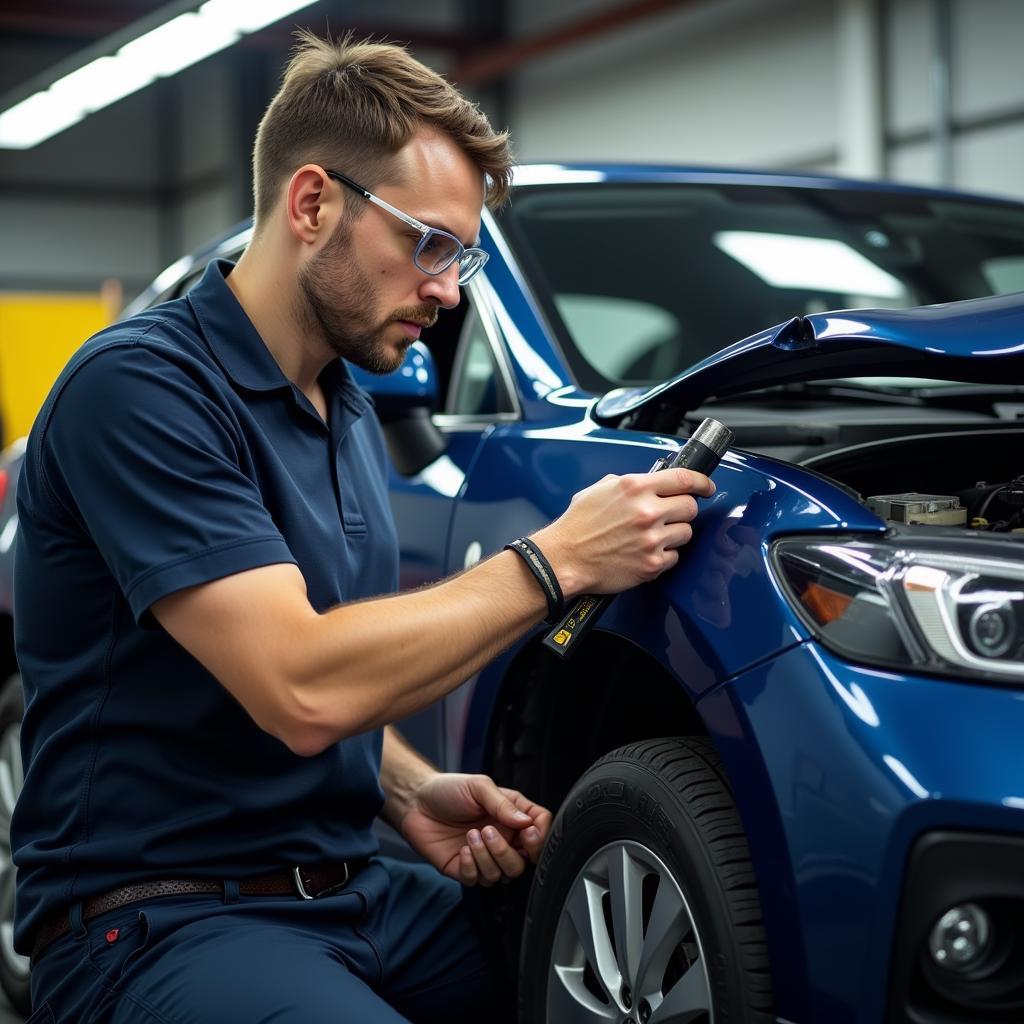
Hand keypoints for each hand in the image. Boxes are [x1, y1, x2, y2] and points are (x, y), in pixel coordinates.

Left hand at [397, 772, 551, 886]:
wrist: (415, 802)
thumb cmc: (448, 790)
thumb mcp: (479, 786)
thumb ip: (503, 804)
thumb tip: (528, 822)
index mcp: (511, 815)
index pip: (541, 830)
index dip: (540, 837)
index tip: (527, 833)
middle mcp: (503, 838)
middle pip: (525, 861)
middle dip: (506, 851)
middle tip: (486, 831)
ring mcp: (485, 856)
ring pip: (503, 875)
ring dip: (486, 858)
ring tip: (469, 836)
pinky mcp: (466, 870)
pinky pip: (478, 881)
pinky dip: (471, 867)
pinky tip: (461, 850)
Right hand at [535, 467, 716, 596]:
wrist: (564, 559)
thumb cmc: (578, 526)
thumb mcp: (600, 489)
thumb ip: (630, 483)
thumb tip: (652, 482)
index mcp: (635, 487)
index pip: (684, 479)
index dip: (702, 482)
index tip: (706, 487)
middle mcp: (647, 511)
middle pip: (690, 507)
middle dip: (682, 511)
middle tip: (668, 516)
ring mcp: (651, 539)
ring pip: (686, 533)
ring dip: (673, 534)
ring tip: (651, 537)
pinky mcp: (652, 564)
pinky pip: (674, 557)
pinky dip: (664, 556)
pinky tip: (645, 552)